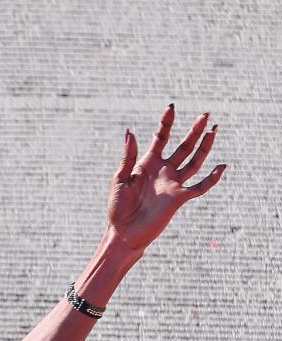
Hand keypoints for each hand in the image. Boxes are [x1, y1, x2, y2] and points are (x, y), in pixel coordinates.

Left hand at [106, 104, 226, 252]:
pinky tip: (221, 166)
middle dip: (194, 130)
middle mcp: (163, 171)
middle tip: (205, 114)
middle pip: (183, 146)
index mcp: (147, 164)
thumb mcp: (119, 179)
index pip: (160, 138)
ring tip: (214, 130)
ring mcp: (173, 183)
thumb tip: (130, 131)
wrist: (123, 232)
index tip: (171, 107)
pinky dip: (212, 178)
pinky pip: (200, 187)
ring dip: (205, 147)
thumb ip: (128, 156)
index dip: (166, 123)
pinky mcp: (179, 198)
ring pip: (194, 161)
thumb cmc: (118, 207)